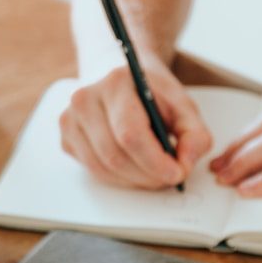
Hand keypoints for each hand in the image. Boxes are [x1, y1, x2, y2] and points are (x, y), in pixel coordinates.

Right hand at [59, 64, 212, 188]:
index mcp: (115, 83)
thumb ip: (195, 135)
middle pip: (115, 156)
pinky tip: (134, 165)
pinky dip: (119, 178)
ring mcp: (70, 119)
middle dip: (148, 176)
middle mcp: (85, 99)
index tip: (177, 173)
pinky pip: (93, 171)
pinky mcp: (66, 138)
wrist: (124, 82)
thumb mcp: (184, 106)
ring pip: (103, 169)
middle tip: (170, 177)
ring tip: (154, 173)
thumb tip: (185, 163)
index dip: (155, 162)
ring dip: (134, 180)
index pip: (130, 134)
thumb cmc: (153, 95)